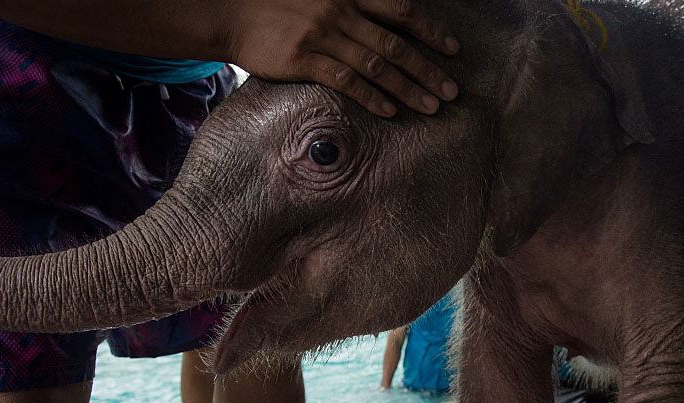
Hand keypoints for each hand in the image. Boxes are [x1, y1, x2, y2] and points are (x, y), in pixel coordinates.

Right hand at [227, 0, 459, 116]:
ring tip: (431, 106)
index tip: (453, 49)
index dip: (430, 29)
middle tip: (453, 90)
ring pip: (377, 65)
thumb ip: (353, 4)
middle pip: (396, 43)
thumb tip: (384, 24)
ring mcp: (322, 35)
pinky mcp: (303, 59)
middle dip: (428, 68)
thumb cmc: (277, 2)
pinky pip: (346, 81)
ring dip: (408, 88)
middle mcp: (340, 10)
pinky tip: (391, 112)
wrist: (230, 10)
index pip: (401, 9)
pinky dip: (372, 97)